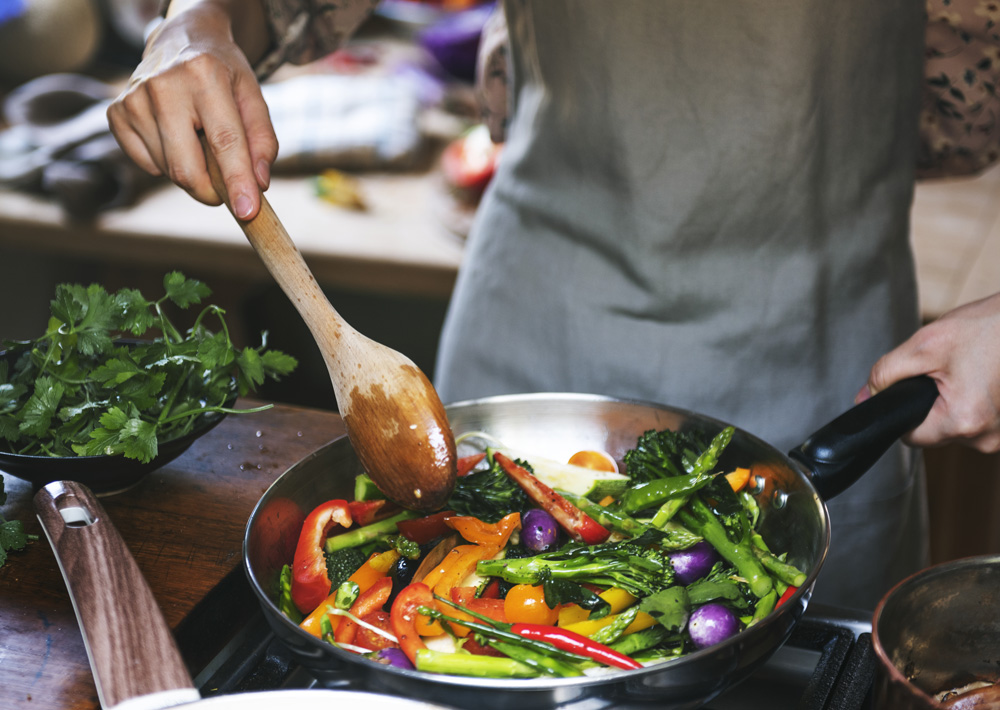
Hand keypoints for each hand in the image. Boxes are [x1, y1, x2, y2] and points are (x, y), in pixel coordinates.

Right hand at [106, 0, 275, 219]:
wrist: (181, 38)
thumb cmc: (224, 74)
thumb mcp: (253, 97)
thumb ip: (263, 141)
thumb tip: (258, 184)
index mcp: (204, 75)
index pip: (224, 141)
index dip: (237, 181)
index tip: (248, 212)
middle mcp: (163, 85)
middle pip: (186, 167)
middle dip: (211, 191)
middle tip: (226, 188)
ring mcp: (134, 99)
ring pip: (167, 170)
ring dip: (192, 171)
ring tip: (199, 139)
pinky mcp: (116, 112)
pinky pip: (146, 165)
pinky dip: (166, 163)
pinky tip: (176, 136)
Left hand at [858, 292, 999, 451]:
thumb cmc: (991, 327)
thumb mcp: (925, 345)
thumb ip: (887, 374)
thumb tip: (865, 397)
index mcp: (964, 422)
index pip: (911, 437)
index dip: (903, 411)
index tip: (912, 388)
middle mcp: (988, 438)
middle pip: (936, 432)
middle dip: (932, 402)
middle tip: (946, 369)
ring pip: (958, 425)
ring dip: (955, 401)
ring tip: (969, 368)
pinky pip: (980, 420)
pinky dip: (975, 400)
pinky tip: (983, 376)